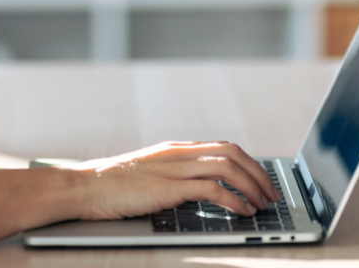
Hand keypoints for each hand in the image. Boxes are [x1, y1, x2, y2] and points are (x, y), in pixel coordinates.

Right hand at [65, 141, 281, 219]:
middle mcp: (178, 153)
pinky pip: (211, 189)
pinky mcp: (168, 187)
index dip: (249, 164)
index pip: (223, 147)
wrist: (85, 187)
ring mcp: (173, 168)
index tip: (263, 182)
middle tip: (272, 195)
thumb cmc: (113, 186)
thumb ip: (174, 176)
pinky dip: (233, 200)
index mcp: (175, 149)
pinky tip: (242, 212)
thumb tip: (201, 190)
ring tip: (262, 205)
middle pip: (232, 153)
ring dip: (252, 186)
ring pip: (227, 167)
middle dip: (259, 173)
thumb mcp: (149, 174)